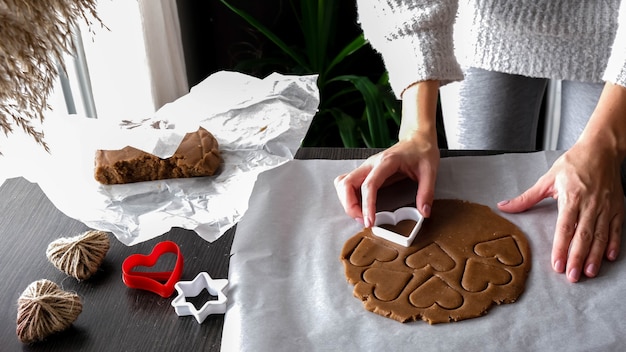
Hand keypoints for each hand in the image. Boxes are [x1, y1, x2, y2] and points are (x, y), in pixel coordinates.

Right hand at [334, 132, 439, 226]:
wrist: (417, 139)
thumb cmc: (421, 151)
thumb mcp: (430, 171)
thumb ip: (426, 192)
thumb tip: (423, 212)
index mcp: (386, 162)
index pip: (369, 185)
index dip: (366, 204)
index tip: (369, 221)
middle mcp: (371, 164)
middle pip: (347, 183)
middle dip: (350, 205)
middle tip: (363, 220)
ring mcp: (366, 167)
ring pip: (343, 183)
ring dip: (347, 201)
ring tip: (361, 216)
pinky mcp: (366, 172)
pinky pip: (348, 184)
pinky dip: (348, 197)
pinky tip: (359, 207)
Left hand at [498, 142, 623, 282]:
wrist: (601, 149)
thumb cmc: (573, 164)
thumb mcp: (547, 179)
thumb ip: (527, 198)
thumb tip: (504, 206)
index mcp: (571, 197)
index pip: (565, 227)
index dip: (561, 247)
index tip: (557, 264)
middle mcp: (590, 204)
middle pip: (583, 235)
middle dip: (578, 258)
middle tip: (573, 277)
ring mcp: (605, 206)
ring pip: (601, 235)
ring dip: (595, 255)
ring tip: (589, 272)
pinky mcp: (617, 207)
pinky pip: (617, 228)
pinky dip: (614, 243)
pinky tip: (610, 257)